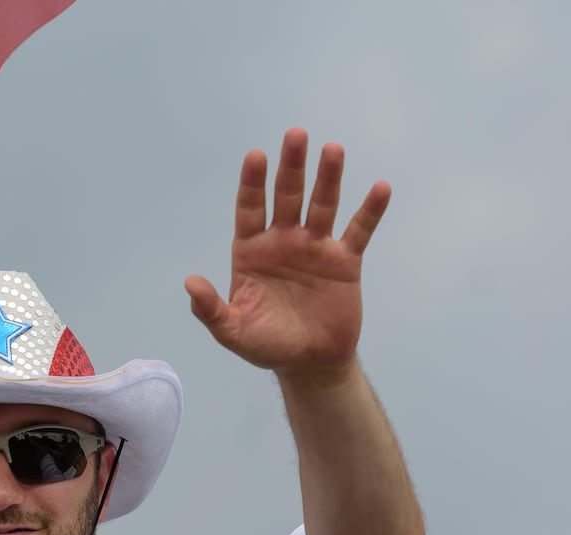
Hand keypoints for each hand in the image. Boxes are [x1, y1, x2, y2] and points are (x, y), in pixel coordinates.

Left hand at [185, 128, 389, 378]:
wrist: (310, 363)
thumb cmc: (267, 345)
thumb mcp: (233, 332)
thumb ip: (211, 309)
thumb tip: (189, 282)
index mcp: (252, 251)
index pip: (250, 209)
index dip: (253, 183)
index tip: (256, 155)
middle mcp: (284, 241)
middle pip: (287, 196)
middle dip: (291, 167)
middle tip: (295, 135)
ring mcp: (315, 248)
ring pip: (322, 205)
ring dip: (328, 178)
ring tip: (333, 149)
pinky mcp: (345, 262)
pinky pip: (359, 231)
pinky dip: (370, 211)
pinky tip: (380, 188)